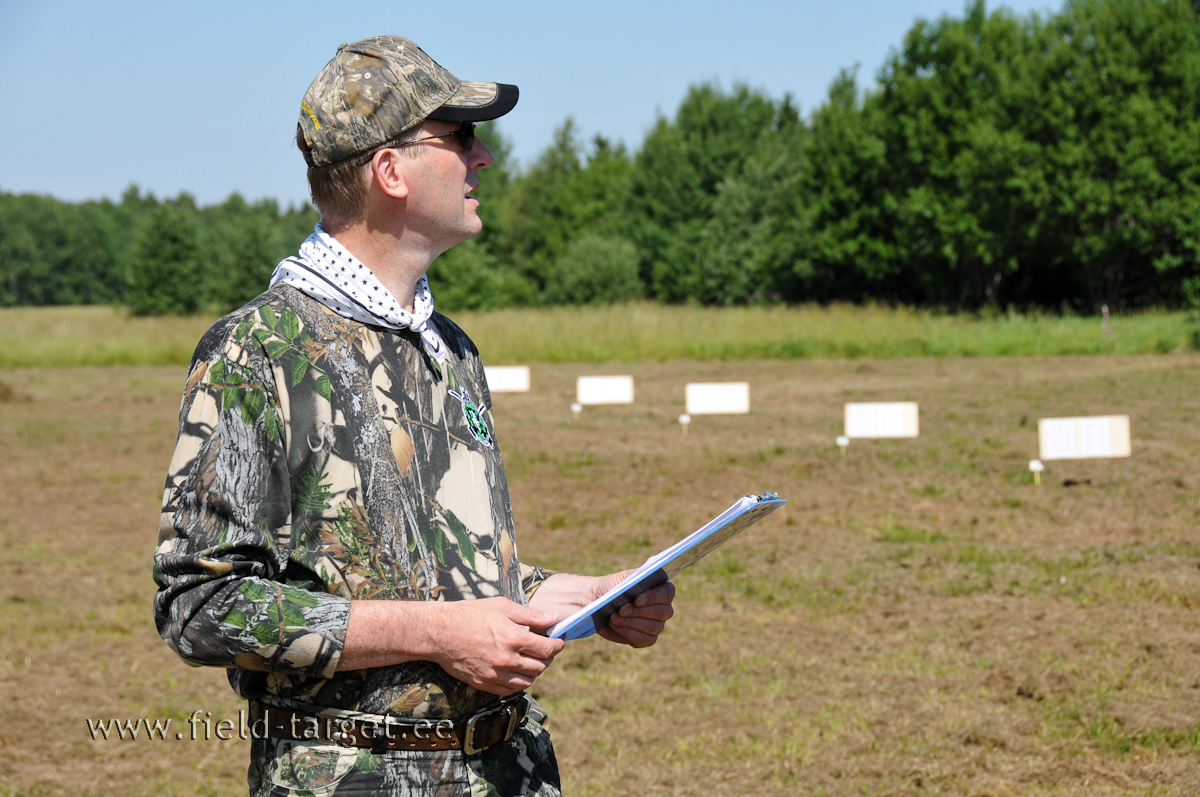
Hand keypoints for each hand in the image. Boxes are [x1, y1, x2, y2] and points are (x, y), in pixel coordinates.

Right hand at [429, 598, 563, 695]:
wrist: (439, 631)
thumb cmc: (469, 614)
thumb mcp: (502, 606)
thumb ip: (530, 615)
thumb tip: (552, 617)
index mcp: (513, 638)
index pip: (547, 649)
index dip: (557, 645)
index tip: (559, 642)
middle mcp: (505, 659)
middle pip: (539, 667)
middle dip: (547, 659)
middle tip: (545, 650)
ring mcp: (494, 674)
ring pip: (526, 682)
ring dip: (533, 673)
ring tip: (531, 661)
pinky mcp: (483, 683)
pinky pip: (509, 691)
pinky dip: (517, 683)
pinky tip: (515, 672)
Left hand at [593, 570, 675, 647]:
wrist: (595, 604)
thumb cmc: (611, 588)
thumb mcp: (622, 578)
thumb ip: (639, 572)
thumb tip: (654, 560)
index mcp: (660, 590)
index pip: (667, 593)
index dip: (653, 597)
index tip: (636, 599)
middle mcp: (663, 608)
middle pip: (662, 612)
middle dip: (639, 612)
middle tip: (621, 610)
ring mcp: (657, 625)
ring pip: (653, 627)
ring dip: (631, 622)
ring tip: (614, 617)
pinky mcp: (646, 639)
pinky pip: (644, 640)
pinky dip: (629, 633)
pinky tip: (617, 625)